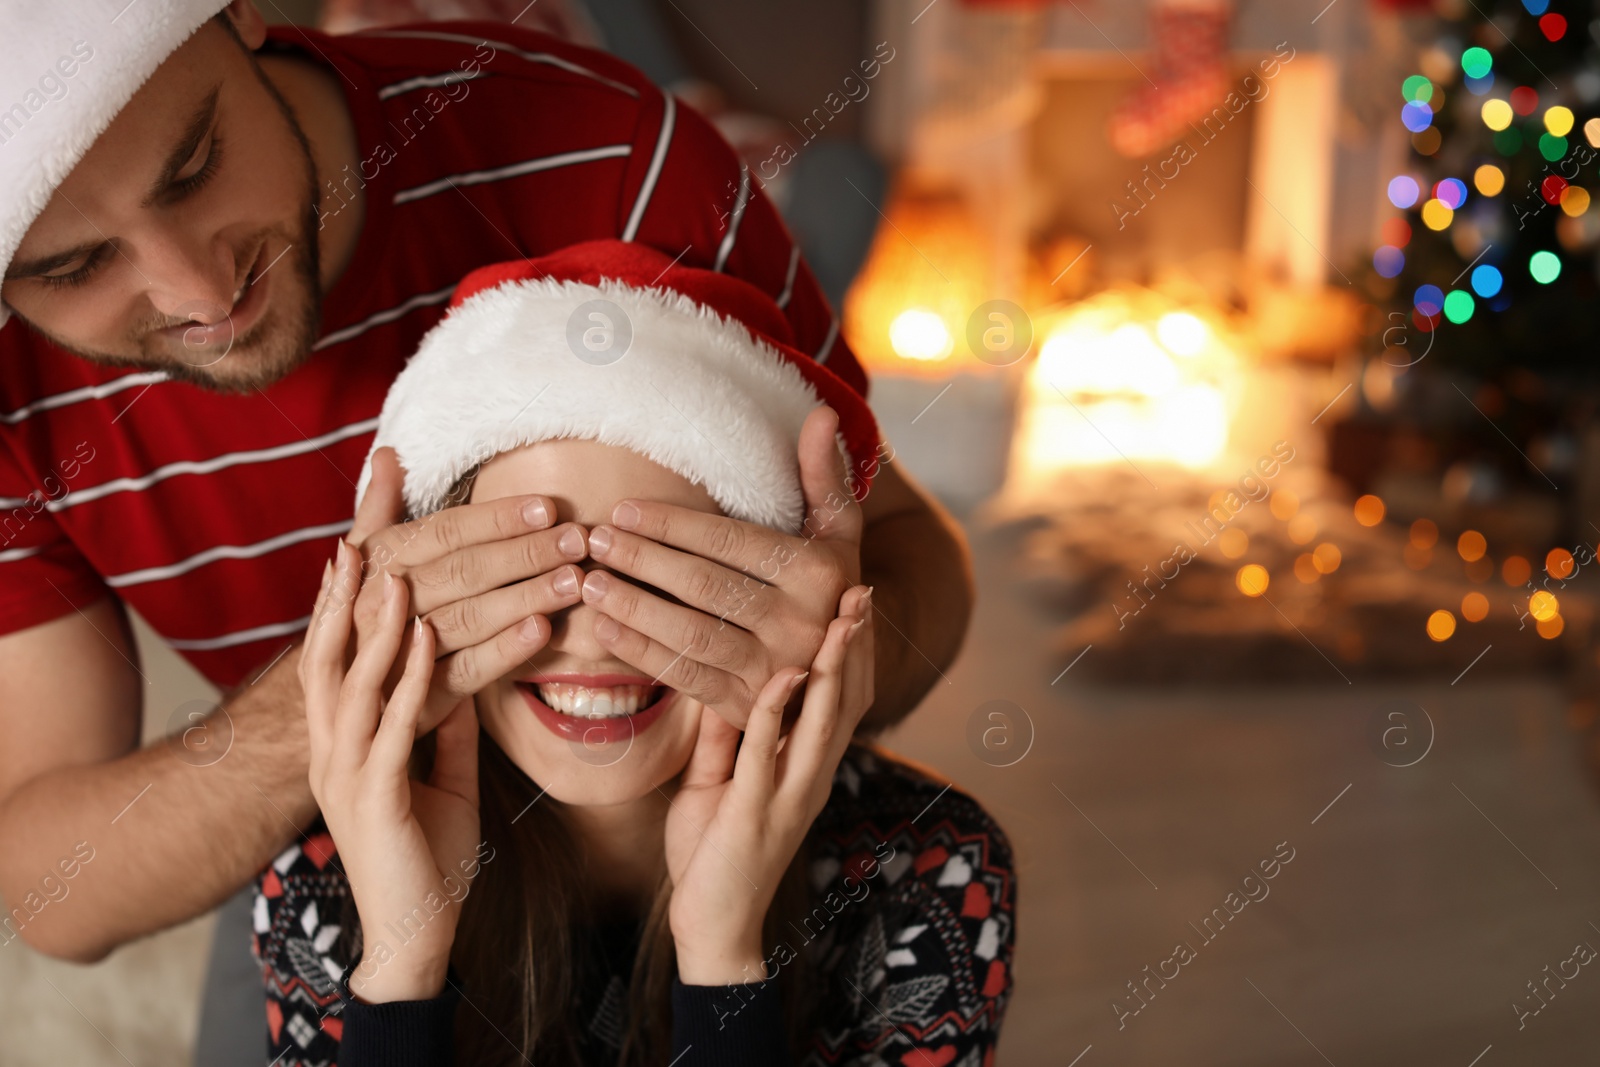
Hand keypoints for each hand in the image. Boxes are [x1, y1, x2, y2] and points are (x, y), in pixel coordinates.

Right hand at [300, 541, 481, 1002]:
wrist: (417, 934)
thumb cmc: (427, 856)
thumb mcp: (440, 776)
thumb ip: (442, 727)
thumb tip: (460, 678)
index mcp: (341, 747)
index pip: (329, 665)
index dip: (336, 612)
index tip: (350, 555)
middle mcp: (331, 753)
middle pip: (323, 662)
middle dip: (338, 603)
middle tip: (353, 543)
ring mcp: (345, 774)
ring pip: (351, 683)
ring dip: (375, 626)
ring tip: (397, 574)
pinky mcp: (373, 797)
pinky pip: (392, 723)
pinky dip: (410, 675)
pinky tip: (425, 637)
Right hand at [342, 447, 586, 731]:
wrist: (345, 692)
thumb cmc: (363, 612)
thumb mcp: (364, 560)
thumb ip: (379, 507)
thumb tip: (388, 453)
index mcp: (376, 562)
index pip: (444, 533)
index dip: (497, 520)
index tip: (548, 508)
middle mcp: (382, 603)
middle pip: (464, 572)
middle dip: (525, 554)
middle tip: (578, 541)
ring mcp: (401, 652)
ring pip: (470, 618)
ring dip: (526, 597)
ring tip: (573, 582)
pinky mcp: (421, 697)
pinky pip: (468, 671)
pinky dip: (505, 651)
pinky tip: (542, 631)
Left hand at [581, 408, 861, 727]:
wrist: (843, 674)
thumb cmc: (828, 587)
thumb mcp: (838, 533)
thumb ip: (822, 476)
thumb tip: (819, 415)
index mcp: (819, 573)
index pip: (730, 542)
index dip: (672, 525)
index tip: (623, 510)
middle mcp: (802, 623)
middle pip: (704, 586)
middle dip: (642, 560)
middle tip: (593, 541)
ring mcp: (776, 669)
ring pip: (690, 633)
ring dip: (632, 607)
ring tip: (589, 583)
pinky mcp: (750, 706)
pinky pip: (686, 676)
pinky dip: (641, 652)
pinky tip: (604, 629)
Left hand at [664, 585, 874, 983]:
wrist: (710, 927)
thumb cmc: (712, 851)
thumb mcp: (718, 777)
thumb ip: (727, 734)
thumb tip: (724, 681)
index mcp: (805, 766)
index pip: (841, 699)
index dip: (849, 650)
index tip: (851, 599)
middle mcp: (810, 776)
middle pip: (847, 701)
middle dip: (854, 645)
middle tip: (861, 591)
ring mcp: (789, 795)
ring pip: (824, 720)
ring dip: (833, 667)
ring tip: (842, 618)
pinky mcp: (757, 812)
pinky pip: (770, 752)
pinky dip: (779, 709)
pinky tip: (786, 673)